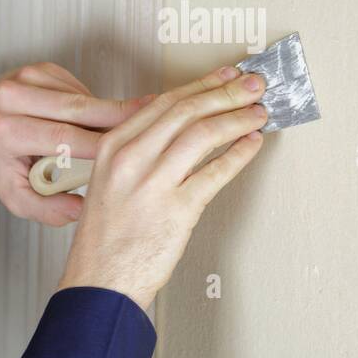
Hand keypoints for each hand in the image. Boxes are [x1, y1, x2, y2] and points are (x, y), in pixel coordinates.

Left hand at [0, 62, 150, 225]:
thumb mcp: (14, 197)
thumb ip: (47, 210)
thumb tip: (82, 210)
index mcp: (1, 131)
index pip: (62, 138)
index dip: (102, 145)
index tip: (133, 153)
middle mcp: (9, 98)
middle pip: (77, 109)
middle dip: (119, 118)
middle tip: (157, 125)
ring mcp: (25, 78)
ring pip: (82, 97)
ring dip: (109, 112)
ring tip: (138, 126)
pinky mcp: (40, 69)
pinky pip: (78, 88)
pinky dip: (93, 105)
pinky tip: (99, 121)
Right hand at [56, 64, 267, 310]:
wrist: (99, 281)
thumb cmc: (104, 239)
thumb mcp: (108, 183)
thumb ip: (137, 154)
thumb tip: (182, 130)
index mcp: (112, 148)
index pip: (163, 103)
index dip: (201, 85)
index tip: (223, 76)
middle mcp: (130, 160)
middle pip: (186, 111)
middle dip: (226, 93)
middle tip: (252, 86)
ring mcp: (152, 184)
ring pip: (203, 134)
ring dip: (237, 119)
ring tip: (258, 114)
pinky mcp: (176, 210)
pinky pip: (216, 173)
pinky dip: (240, 155)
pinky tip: (252, 145)